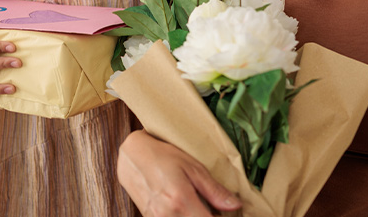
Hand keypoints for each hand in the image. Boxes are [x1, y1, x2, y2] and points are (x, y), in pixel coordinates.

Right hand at [118, 130, 241, 215]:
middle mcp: (168, 216)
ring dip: (198, 215)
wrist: (132, 157)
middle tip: (216, 209)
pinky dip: (185, 216)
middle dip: (210, 216)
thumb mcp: (193, 168)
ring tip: (202, 206)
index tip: (228, 213)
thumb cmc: (164, 156)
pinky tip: (189, 208)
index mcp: (182, 202)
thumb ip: (214, 191)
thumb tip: (235, 205)